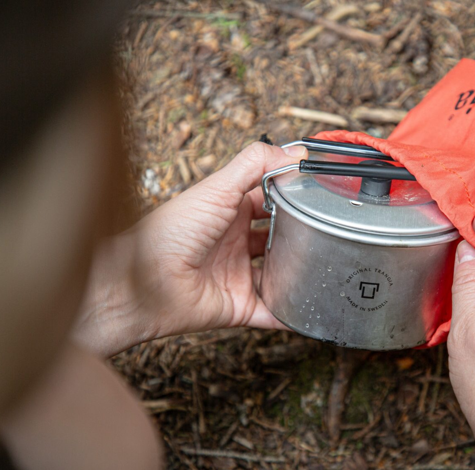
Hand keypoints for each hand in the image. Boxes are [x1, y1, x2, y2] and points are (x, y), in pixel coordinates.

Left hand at [73, 142, 306, 355]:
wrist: (145, 283)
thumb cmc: (171, 232)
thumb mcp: (217, 188)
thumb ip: (255, 164)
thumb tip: (296, 151)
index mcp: (227, 213)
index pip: (268, 201)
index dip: (290, 197)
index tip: (319, 193)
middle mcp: (234, 244)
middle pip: (278, 239)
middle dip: (301, 236)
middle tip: (329, 230)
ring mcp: (238, 276)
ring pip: (280, 276)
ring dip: (299, 274)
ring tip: (328, 267)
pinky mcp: (240, 307)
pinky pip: (273, 313)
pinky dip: (291, 314)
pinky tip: (312, 308)